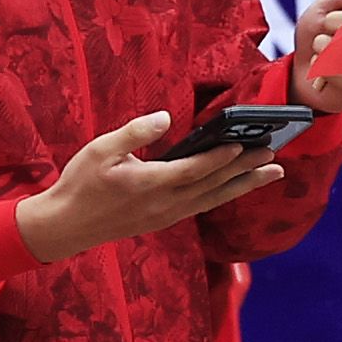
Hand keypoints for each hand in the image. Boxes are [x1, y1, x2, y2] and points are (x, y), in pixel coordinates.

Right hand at [12, 112, 284, 266]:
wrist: (68, 224)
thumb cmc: (80, 183)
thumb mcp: (98, 150)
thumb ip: (133, 132)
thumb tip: (164, 117)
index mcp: (148, 183)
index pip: (194, 169)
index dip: (219, 157)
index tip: (243, 144)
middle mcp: (165, 203)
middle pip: (214, 185)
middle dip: (245, 169)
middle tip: (273, 155)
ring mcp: (168, 215)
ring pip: (215, 198)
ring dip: (245, 185)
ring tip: (273, 174)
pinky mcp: (167, 220)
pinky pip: (205, 206)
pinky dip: (226, 195)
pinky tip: (238, 187)